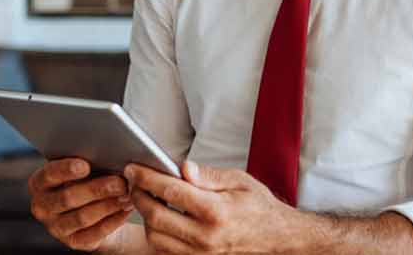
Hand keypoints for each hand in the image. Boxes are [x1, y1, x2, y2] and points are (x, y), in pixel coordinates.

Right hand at [28, 158, 134, 251]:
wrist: (93, 209)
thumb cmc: (86, 181)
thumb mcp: (82, 169)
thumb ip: (87, 164)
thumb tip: (107, 157)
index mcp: (39, 184)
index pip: (48, 175)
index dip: (65, 170)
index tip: (85, 166)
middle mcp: (42, 207)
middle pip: (68, 198)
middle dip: (97, 189)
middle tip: (120, 183)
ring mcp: (55, 227)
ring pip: (82, 217)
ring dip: (108, 206)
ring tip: (126, 195)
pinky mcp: (72, 241)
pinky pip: (93, 233)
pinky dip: (112, 221)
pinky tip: (125, 211)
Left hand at [124, 160, 304, 253]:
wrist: (278, 239)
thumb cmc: (260, 208)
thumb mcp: (240, 182)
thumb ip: (209, 175)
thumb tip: (183, 167)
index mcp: (215, 211)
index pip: (170, 191)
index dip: (146, 178)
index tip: (134, 168)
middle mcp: (205, 236)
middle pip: (154, 217)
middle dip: (138, 197)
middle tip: (134, 182)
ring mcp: (200, 254)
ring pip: (155, 238)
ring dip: (145, 217)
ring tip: (147, 199)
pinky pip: (166, 251)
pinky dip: (157, 234)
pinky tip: (160, 218)